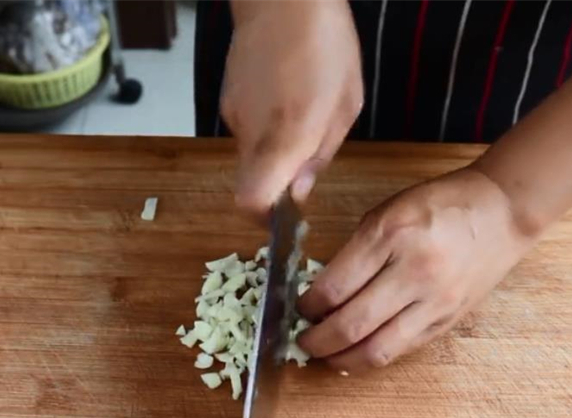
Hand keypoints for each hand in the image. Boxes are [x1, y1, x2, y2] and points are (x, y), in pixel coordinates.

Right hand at [222, 0, 362, 214]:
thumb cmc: (326, 44)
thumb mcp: (345, 107)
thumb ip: (318, 157)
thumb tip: (298, 192)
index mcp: (287, 136)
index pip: (251, 200)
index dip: (264, 218)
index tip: (284, 217)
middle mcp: (252, 132)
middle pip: (249, 183)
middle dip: (275, 185)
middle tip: (302, 163)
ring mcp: (234, 115)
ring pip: (248, 157)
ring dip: (272, 153)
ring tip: (299, 117)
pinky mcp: (227, 100)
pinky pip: (245, 131)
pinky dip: (264, 130)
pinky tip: (283, 100)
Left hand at [297, 168, 535, 372]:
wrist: (501, 212)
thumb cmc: (439, 204)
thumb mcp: (387, 211)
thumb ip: (354, 251)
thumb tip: (322, 291)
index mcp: (390, 235)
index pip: (335, 286)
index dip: (307, 306)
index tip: (297, 308)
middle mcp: (413, 271)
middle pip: (352, 324)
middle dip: (317, 340)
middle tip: (301, 340)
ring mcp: (434, 301)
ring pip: (378, 349)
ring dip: (342, 360)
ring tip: (325, 356)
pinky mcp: (448, 320)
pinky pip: (403, 349)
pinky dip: (374, 357)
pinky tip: (357, 354)